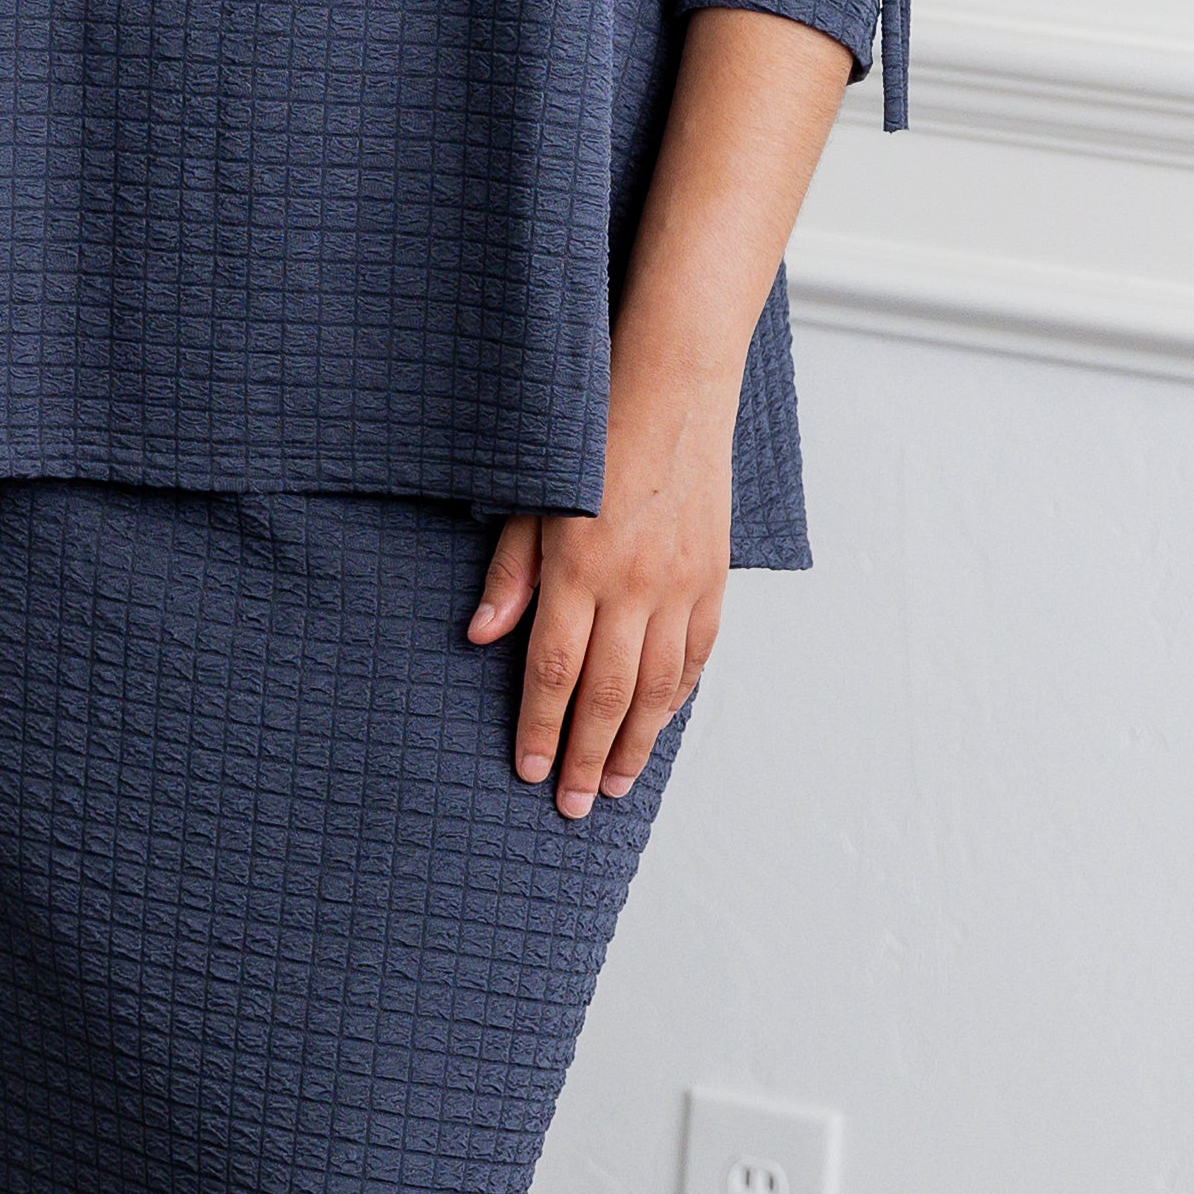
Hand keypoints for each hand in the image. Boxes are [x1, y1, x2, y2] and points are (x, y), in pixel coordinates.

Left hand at [467, 367, 732, 819]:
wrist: (674, 388)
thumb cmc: (590, 436)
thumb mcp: (531, 496)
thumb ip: (509, 571)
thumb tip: (480, 637)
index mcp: (578, 565)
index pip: (553, 671)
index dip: (537, 727)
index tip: (524, 771)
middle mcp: (634, 584)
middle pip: (607, 695)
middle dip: (583, 756)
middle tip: (569, 806)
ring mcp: (681, 584)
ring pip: (659, 687)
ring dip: (635, 744)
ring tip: (612, 786)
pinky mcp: (714, 577)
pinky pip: (697, 655)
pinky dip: (677, 698)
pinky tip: (659, 726)